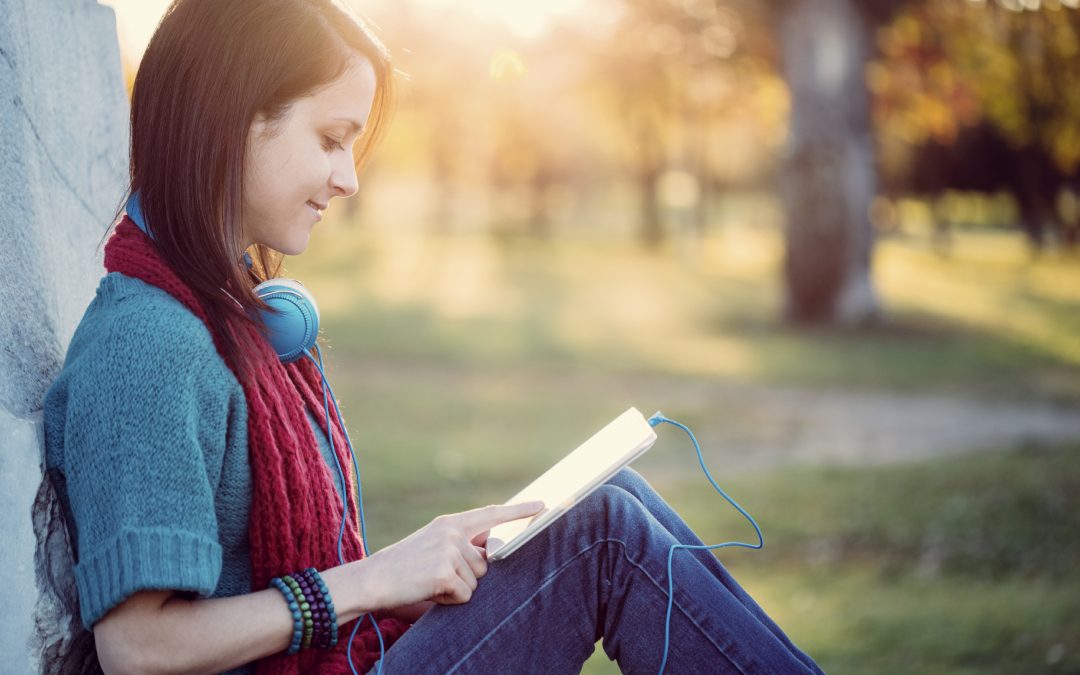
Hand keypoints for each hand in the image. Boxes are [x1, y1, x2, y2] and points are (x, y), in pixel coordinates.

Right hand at [355, 501, 544, 608]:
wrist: (370, 580)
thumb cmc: (402, 569)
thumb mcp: (433, 547)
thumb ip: (461, 547)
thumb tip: (490, 555)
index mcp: (450, 523)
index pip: (491, 514)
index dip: (518, 511)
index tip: (543, 505)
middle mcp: (453, 532)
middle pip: (485, 563)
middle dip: (469, 577)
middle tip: (435, 576)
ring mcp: (450, 550)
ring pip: (477, 582)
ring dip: (457, 590)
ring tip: (429, 582)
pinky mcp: (445, 571)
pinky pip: (465, 595)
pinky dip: (450, 600)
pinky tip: (429, 591)